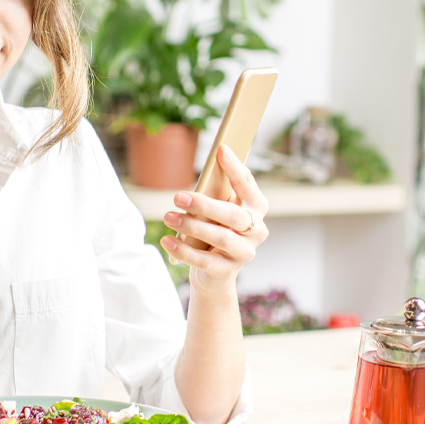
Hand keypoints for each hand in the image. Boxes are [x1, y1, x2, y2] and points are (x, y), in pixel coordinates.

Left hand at [159, 145, 268, 295]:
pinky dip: (184, 251)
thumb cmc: (216, 230)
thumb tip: (206, 168)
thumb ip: (216, 193)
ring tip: (169, 217)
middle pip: (233, 215)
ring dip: (191, 226)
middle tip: (178, 197)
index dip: (235, 168)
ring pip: (220, 237)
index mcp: (257, 208)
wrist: (216, 273)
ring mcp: (244, 252)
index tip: (221, 150)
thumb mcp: (218, 210)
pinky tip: (167, 241)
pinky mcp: (228, 271)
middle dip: (204, 204)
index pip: (247, 185)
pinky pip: (204, 260)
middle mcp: (257, 230)